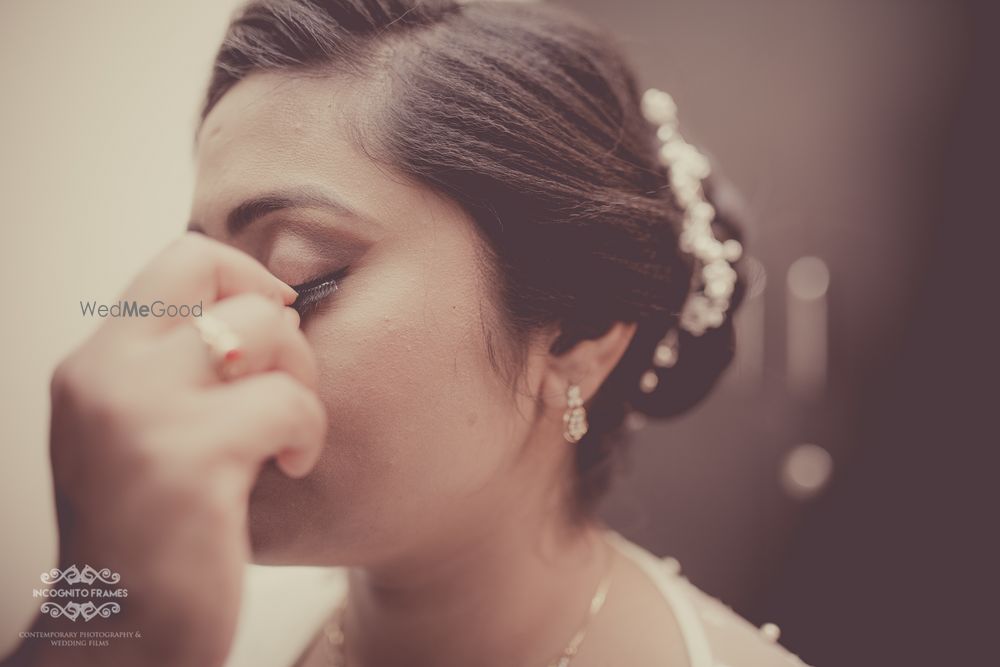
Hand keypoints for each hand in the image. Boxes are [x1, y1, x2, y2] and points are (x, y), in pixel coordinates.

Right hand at [12, 233, 325, 666]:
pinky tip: (290, 467)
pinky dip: (308, 432)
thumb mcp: (133, 439)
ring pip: (262, 329)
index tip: (276, 316)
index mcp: (93, 368)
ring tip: (288, 434)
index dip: (242, 273)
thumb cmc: (145, 542)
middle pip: (214, 271)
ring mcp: (140, 416)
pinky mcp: (188, 462)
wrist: (115, 641)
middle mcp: (106, 377)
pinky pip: (288, 403)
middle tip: (285, 378)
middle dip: (275, 319)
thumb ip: (172, 374)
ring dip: (301, 379)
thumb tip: (261, 309)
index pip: (176, 259)